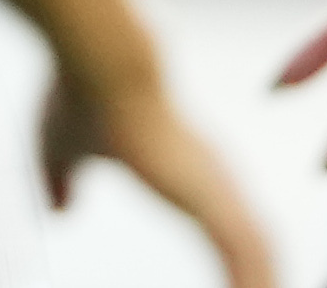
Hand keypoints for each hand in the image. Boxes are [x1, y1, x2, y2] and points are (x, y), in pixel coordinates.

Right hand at [41, 59, 282, 287]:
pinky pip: (246, 252)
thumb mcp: (61, 148)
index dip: (233, 252)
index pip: (220, 217)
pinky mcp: (211, 195)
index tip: (240, 281)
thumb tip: (61, 209)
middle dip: (265, 273)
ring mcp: (215, 184)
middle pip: (254, 236)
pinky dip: (252, 280)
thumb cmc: (81, 92)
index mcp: (183, 166)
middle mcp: (210, 174)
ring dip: (263, 280)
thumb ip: (63, 178)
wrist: (101, 60)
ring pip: (258, 248)